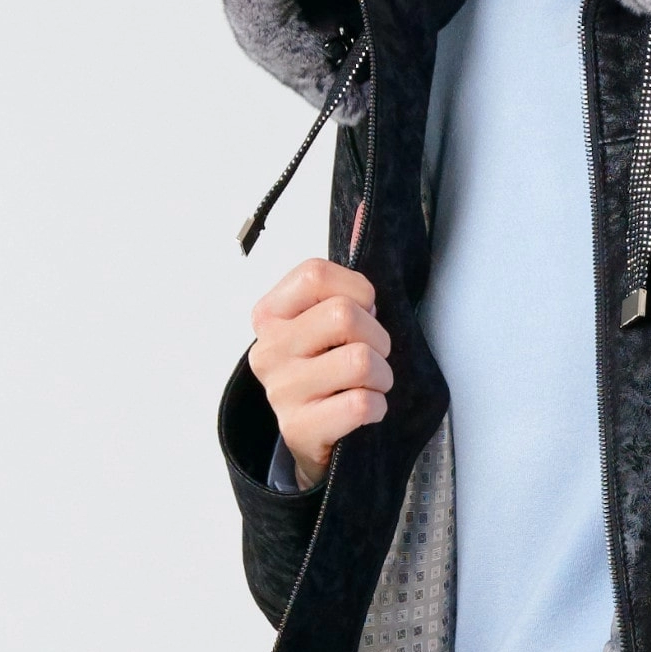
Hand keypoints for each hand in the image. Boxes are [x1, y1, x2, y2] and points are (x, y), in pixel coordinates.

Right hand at [248, 259, 391, 490]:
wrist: (312, 439)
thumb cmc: (326, 372)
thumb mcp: (327, 321)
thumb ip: (342, 273)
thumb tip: (360, 212)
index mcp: (270, 315)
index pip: (316, 274)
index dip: (358, 290)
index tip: (363, 311)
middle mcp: (268, 349)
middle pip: (344, 315)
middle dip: (379, 337)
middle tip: (373, 355)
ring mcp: (281, 391)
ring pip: (360, 361)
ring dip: (382, 376)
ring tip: (369, 385)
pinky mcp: (299, 429)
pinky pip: (361, 403)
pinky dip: (378, 407)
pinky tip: (364, 411)